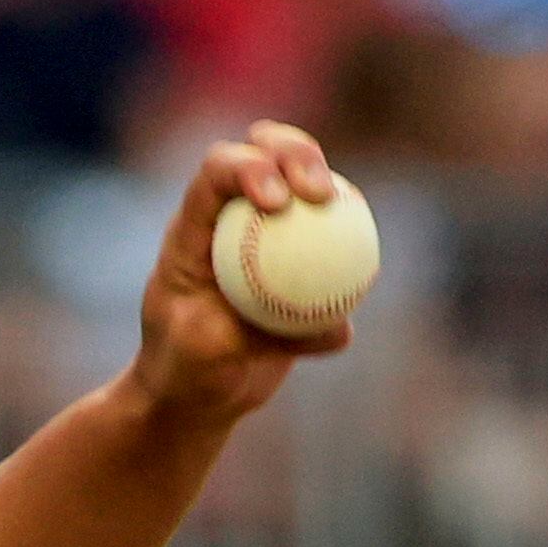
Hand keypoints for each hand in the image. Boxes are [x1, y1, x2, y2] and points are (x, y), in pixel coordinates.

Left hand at [134, 119, 351, 423]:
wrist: (197, 394)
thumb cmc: (184, 370)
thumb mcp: (201, 353)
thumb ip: (256, 332)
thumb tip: (328, 327)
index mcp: (193, 228)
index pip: (217, 172)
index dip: (249, 167)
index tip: (277, 201)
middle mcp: (230, 218)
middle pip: (264, 154)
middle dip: (295, 152)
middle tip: (321, 193)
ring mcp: (267, 235)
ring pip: (304, 187)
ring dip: (331, 186)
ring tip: (346, 212)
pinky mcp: (298, 262)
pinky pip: (333, 244)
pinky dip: (350, 252)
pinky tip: (363, 278)